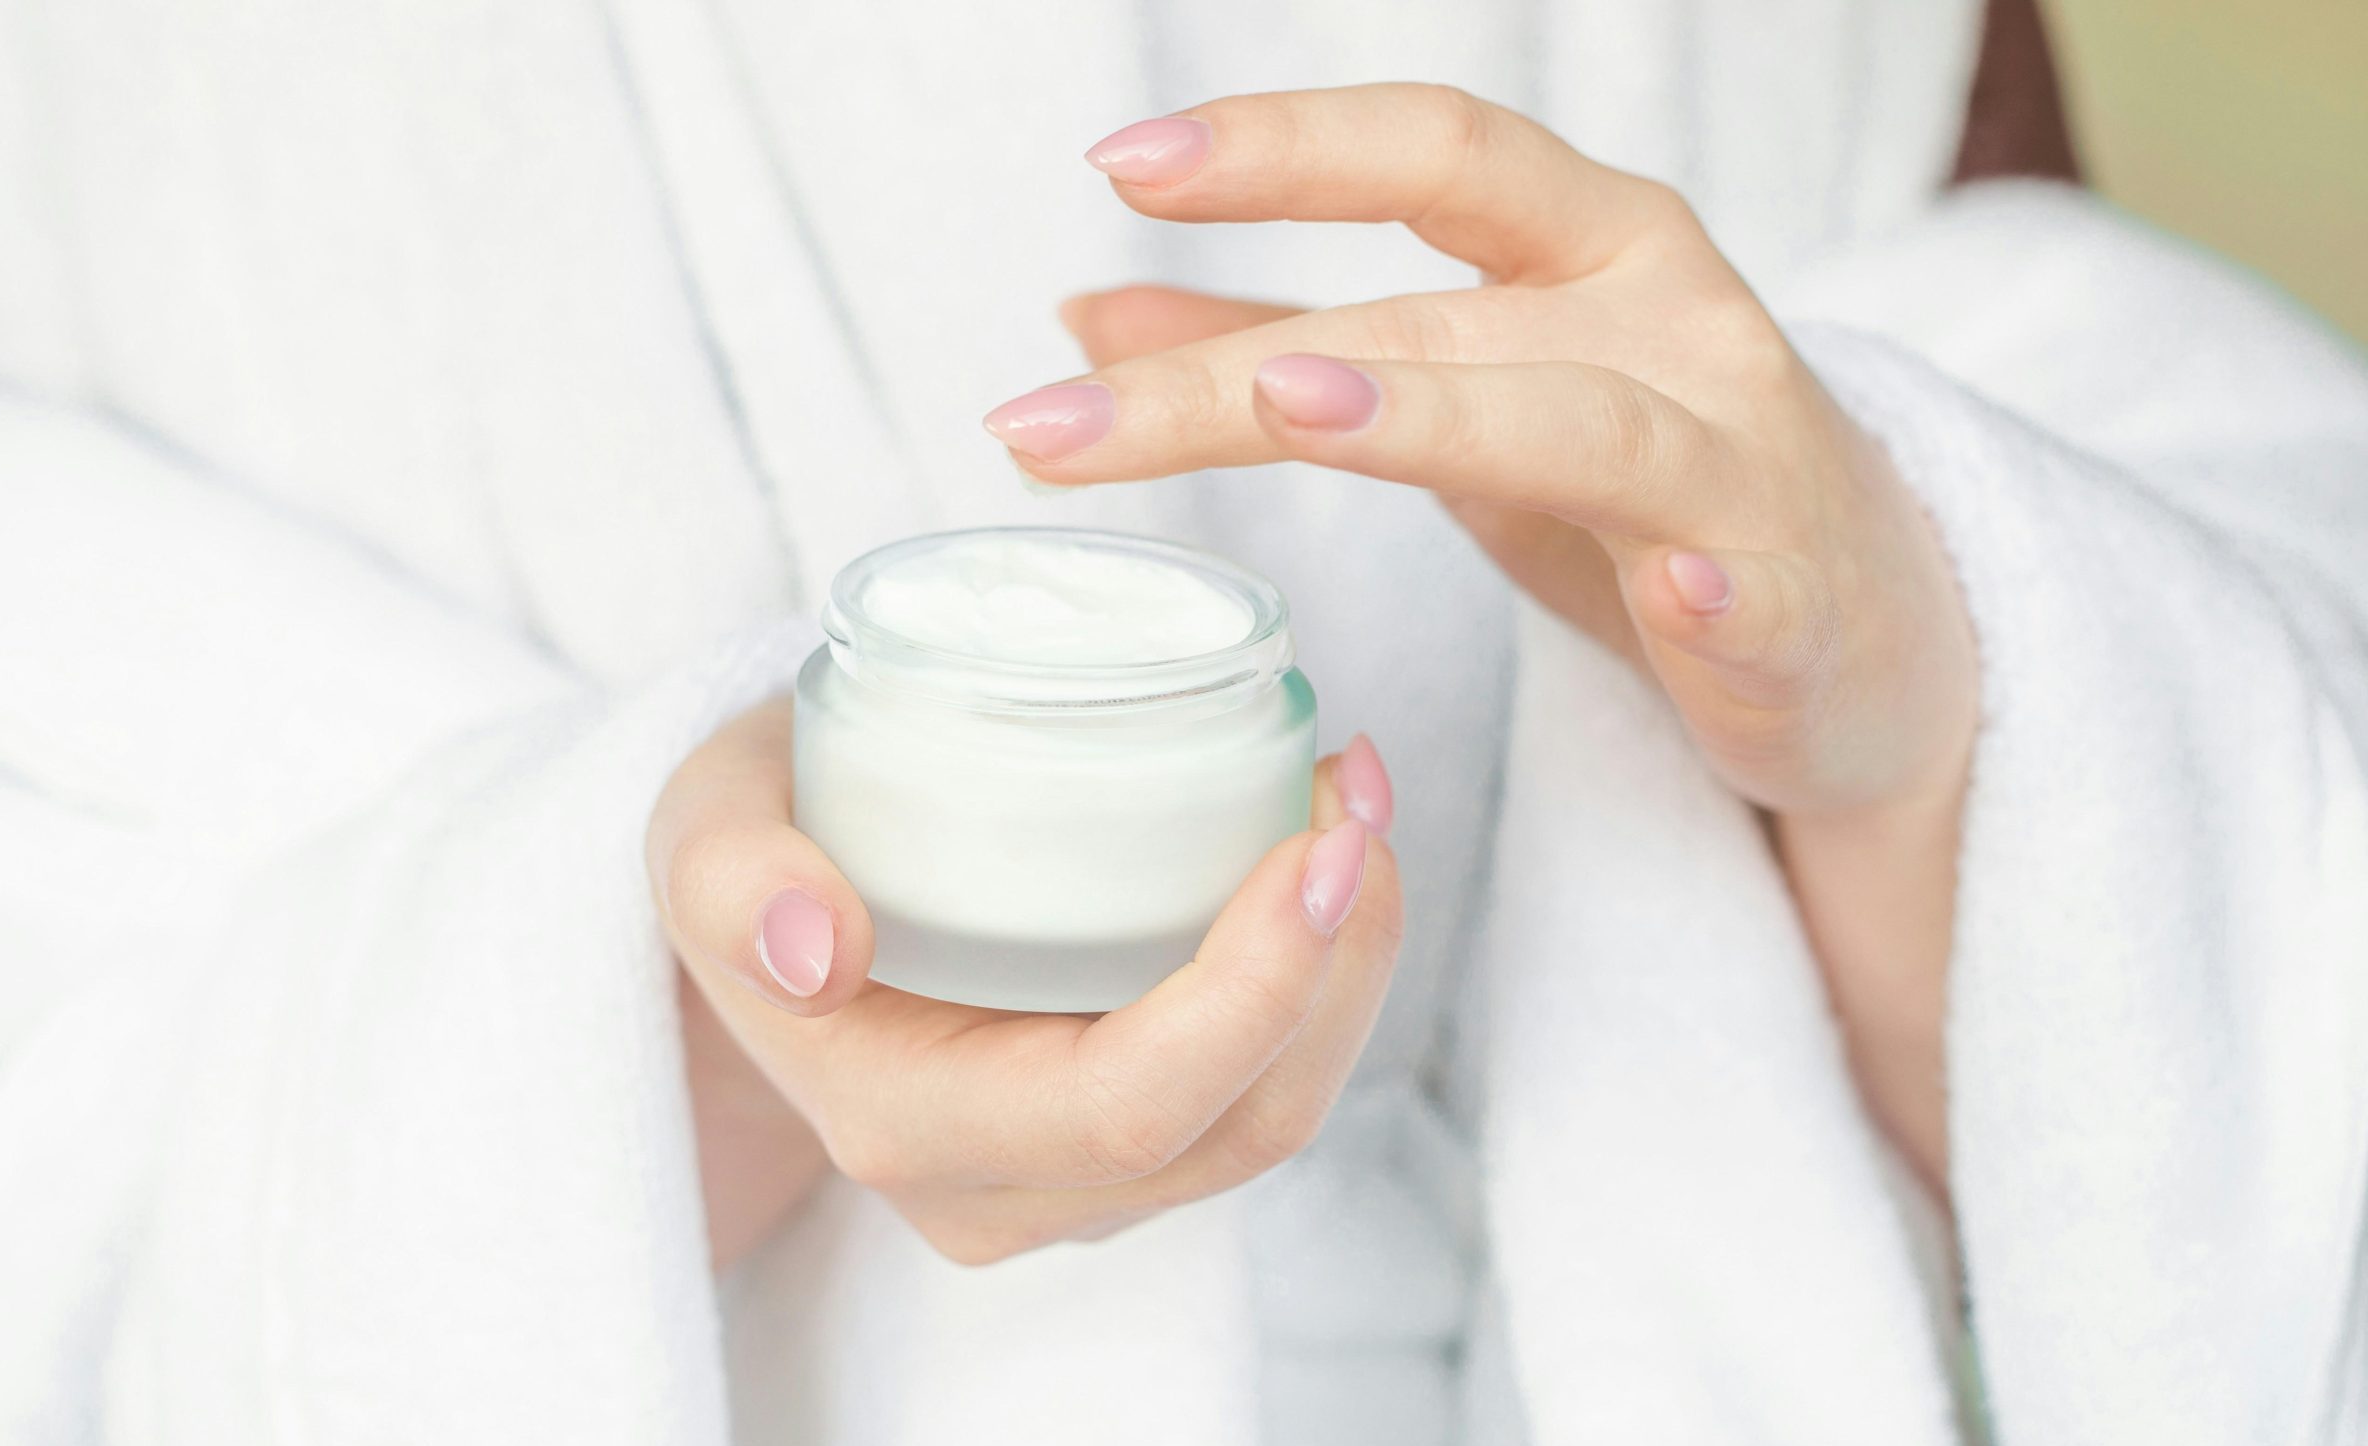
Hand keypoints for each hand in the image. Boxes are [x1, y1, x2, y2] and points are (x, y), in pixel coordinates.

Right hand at [648, 701, 1402, 1264]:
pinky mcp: (1115, 1139)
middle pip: (1239, 1123)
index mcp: (902, 1122)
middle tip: (1354, 788)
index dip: (1255, 991)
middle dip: (1336, 962)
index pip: (1129, 1107)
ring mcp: (1065, 1182)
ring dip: (1345, 966)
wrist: (751, 917)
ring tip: (1349, 804)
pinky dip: (1314, 977)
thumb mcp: (701, 835)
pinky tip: (1317, 856)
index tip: (1318, 842)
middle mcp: (995, 1188)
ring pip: (1268, 1116)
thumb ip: (730, 874)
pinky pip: (1254, 1088)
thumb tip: (814, 941)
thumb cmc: (746, 853)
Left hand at [988, 84, 1977, 1191]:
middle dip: (1234, 362)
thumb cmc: (1638, 489)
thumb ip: (1284, 342)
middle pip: (1435, 304)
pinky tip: (1669, 597)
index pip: (1426, 155)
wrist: (1861, 629)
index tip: (1118, 163)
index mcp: (1579, 247)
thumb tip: (1085, 309)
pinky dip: (1706, 588)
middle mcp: (1660, 318)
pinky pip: (1743, 585)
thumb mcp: (1456, 394)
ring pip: (1580, 421)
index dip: (1281, 146)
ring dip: (1436, 409)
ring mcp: (1734, 452)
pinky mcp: (1785, 598)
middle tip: (1050, 415)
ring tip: (1294, 402)